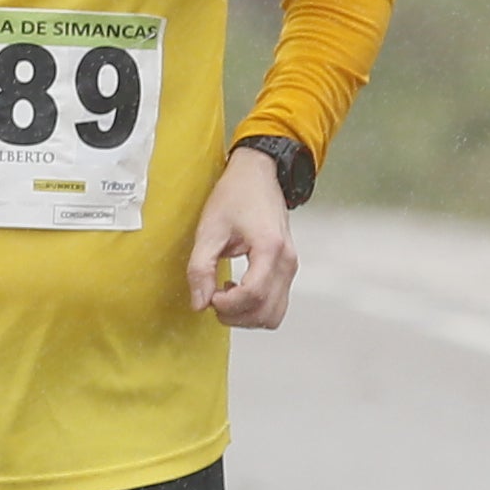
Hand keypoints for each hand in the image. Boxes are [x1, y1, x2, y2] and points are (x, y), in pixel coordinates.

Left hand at [189, 141, 299, 328]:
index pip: (253, 294)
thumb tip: (199, 302)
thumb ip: (201, 269)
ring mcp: (290, 266)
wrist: (258, 174)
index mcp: (269, 248)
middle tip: (213, 298)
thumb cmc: (237, 194)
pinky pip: (276, 303)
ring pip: (274, 314)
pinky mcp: (287, 268)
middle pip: (266, 311)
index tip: (210, 296)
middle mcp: (286, 261)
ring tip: (225, 295)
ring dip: (247, 315)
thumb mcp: (209, 229)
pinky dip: (256, 307)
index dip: (228, 304)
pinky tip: (237, 289)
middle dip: (236, 315)